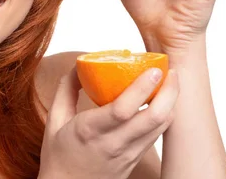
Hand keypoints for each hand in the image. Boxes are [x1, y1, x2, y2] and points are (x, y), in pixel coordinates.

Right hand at [39, 67, 178, 178]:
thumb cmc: (58, 155)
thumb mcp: (54, 120)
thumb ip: (66, 90)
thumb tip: (80, 65)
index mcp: (89, 130)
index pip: (123, 109)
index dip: (142, 88)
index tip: (154, 69)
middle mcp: (113, 143)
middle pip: (153, 118)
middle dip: (169, 92)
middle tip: (172, 71)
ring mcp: (128, 154)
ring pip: (160, 127)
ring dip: (171, 102)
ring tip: (171, 81)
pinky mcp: (136, 159)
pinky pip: (156, 134)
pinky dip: (164, 115)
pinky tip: (162, 101)